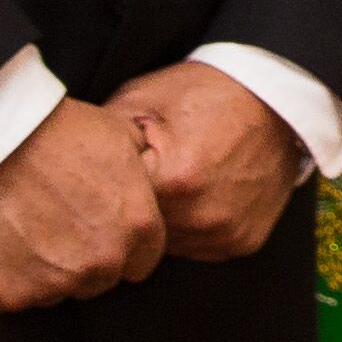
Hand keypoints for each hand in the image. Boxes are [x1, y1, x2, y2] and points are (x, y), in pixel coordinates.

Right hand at [0, 96, 165, 310]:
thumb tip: (146, 173)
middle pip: (100, 278)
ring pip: (56, 290)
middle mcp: (101, 263)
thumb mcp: (117, 132)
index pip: (142, 259)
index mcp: (136, 226)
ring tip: (22, 224)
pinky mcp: (7, 295)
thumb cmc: (51, 128)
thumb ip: (141, 168)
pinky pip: (12, 294)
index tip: (96, 226)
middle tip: (54, 220)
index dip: (120, 243)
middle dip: (84, 257)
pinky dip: (3, 275)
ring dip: (45, 268)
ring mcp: (54, 285)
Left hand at [110, 59, 305, 261]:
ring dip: (164, 225)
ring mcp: (227, 233)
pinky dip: (194, 228)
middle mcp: (202, 216)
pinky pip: (202, 247)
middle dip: (134, 213)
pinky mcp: (245, 242)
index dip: (108, 192)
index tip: (108, 179)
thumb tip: (67, 167)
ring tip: (170, 186)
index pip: (116, 208)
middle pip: (142, 234)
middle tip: (140, 182)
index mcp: (173, 181)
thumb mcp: (142, 99)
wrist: (273, 98)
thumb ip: (103, 139)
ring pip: (170, 247)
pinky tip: (196, 197)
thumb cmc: (204, 94)